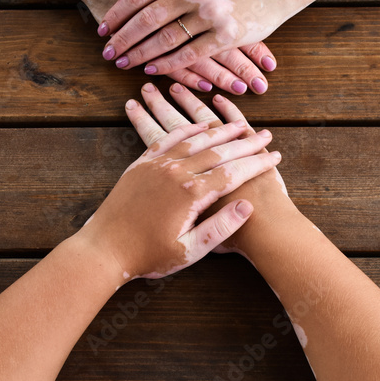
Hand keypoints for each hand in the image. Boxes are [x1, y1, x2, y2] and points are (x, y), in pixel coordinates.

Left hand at [79, 110, 281, 280]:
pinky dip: (187, 130)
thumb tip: (247, 206)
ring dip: (219, 131)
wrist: (104, 248)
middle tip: (264, 134)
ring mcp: (157, 165)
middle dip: (244, 142)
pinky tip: (200, 125)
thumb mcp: (189, 251)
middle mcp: (175, 173)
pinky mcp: (142, 164)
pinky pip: (169, 139)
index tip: (274, 155)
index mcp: (190, 194)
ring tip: (239, 125)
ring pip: (194, 140)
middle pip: (218, 151)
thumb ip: (220, 228)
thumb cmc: (148, 255)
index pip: (233, 172)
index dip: (256, 163)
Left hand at [99, 0, 297, 88]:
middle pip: (148, 19)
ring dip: (141, 53)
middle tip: (106, 52)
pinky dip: (168, 63)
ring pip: (166, 39)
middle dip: (123, 38)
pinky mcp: (227, 35)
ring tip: (123, 63)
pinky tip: (152, 69)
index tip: (103, 27)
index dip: (119, 13)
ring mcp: (212, 14)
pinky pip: (190, 53)